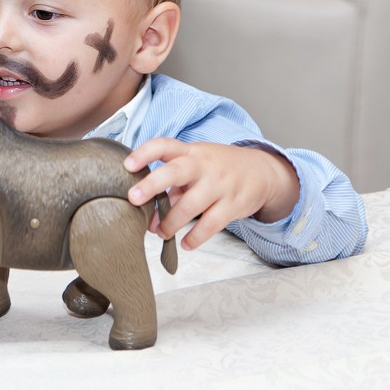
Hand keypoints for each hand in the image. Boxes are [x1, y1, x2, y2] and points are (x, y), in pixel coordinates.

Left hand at [125, 138, 299, 250]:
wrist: (263, 172)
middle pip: (176, 171)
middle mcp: (204, 166)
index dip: (144, 153)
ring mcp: (220, 185)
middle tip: (133, 199)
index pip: (164, 145)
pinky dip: (196, 237)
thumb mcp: (196, 166)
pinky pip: (211, 224)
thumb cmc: (218, 168)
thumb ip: (172, 186)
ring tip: (160, 232)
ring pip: (191, 204)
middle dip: (152, 185)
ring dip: (171, 222)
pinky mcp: (234, 205)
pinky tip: (185, 244)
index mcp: (190, 152)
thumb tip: (148, 216)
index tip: (127, 165)